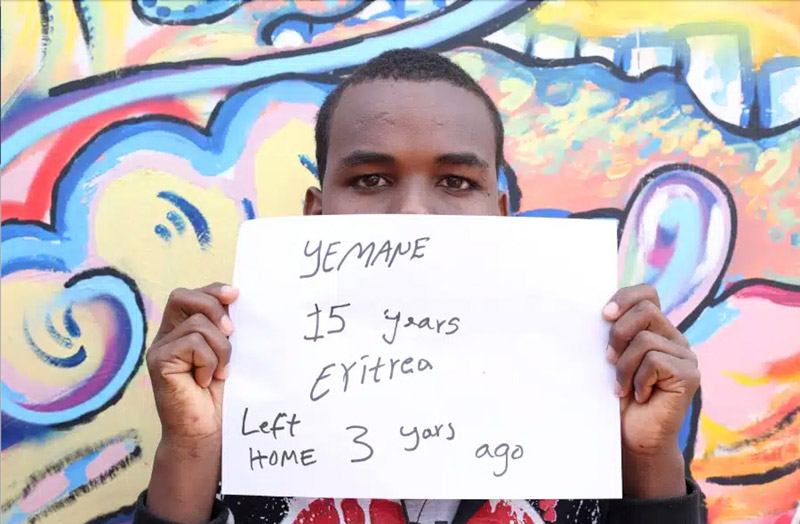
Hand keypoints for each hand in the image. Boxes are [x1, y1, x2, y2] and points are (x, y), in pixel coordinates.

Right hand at [145, 283, 238, 521]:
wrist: (207, 434)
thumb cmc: (220, 397)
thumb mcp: (228, 354)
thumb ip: (226, 330)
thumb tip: (238, 298)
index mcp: (182, 330)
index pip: (191, 296)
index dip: (212, 290)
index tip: (236, 295)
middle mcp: (167, 336)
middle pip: (183, 297)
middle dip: (213, 308)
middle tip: (231, 332)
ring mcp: (160, 348)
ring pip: (197, 323)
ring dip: (220, 348)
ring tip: (221, 372)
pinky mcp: (158, 362)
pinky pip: (192, 343)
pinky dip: (209, 361)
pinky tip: (205, 381)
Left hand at [603, 284, 699, 498]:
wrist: (633, 437)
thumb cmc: (618, 398)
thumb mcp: (612, 359)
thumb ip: (614, 334)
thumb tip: (600, 311)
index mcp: (656, 329)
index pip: (647, 294)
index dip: (624, 298)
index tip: (603, 315)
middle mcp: (674, 338)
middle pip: (645, 310)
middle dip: (618, 334)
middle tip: (609, 360)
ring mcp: (685, 356)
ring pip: (646, 339)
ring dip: (624, 366)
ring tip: (622, 387)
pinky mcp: (689, 375)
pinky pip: (655, 361)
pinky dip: (638, 379)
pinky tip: (640, 395)